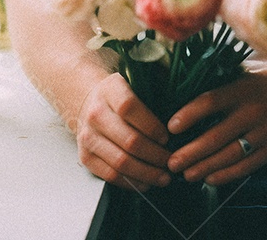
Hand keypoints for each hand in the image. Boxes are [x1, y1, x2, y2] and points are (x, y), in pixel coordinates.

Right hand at [75, 72, 171, 191]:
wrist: (89, 102)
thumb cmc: (120, 95)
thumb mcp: (134, 82)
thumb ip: (154, 92)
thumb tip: (180, 115)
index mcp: (110, 90)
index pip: (130, 108)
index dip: (151, 125)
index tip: (168, 137)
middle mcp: (95, 113)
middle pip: (129, 140)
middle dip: (156, 155)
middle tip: (172, 162)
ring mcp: (88, 137)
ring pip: (121, 162)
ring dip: (147, 173)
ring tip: (164, 177)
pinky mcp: (85, 157)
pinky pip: (110, 175)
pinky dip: (131, 183)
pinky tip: (146, 182)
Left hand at [166, 64, 266, 185]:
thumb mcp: (251, 70)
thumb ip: (226, 78)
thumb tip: (192, 78)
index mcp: (243, 87)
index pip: (210, 101)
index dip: (189, 115)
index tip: (171, 127)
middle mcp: (252, 110)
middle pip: (216, 135)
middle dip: (190, 152)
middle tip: (171, 162)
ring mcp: (264, 131)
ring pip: (229, 154)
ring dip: (205, 167)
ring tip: (186, 174)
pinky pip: (247, 165)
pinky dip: (227, 174)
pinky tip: (210, 178)